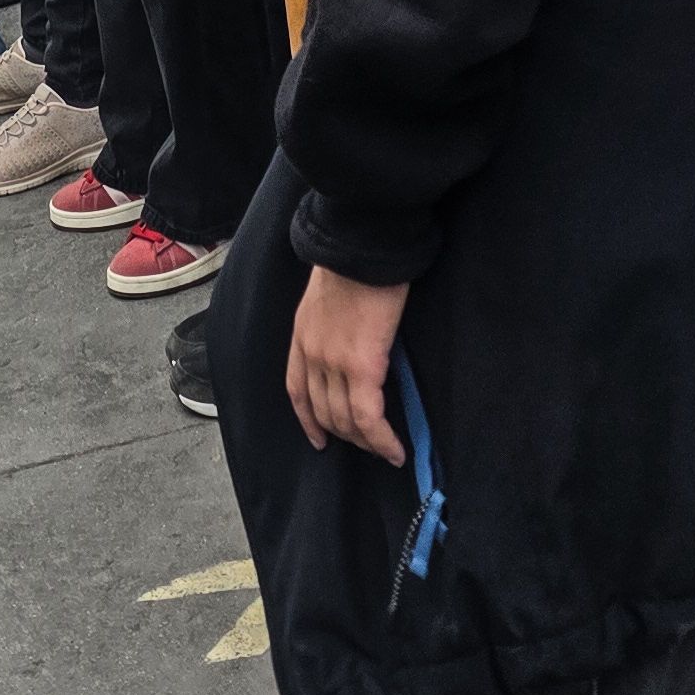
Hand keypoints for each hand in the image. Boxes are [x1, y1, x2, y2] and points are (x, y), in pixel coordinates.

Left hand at [286, 266, 410, 463]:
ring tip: (385, 451)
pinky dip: (382, 440)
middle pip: (323, 410)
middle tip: (368, 445)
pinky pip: (369, 417)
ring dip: (366, 442)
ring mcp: (334, 362)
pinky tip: (396, 451)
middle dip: (345, 435)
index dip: (308, 419)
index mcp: (302, 334)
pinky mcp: (362, 366)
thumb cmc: (355, 257)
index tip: (319, 439)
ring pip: (346, 420)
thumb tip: (354, 335)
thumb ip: (333, 319)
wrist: (363, 242)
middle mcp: (312, 353)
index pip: (297, 389)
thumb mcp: (328, 292)